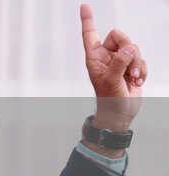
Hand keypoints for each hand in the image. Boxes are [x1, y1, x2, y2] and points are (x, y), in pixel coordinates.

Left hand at [80, 4, 146, 134]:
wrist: (120, 113)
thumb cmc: (109, 100)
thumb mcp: (111, 81)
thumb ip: (119, 63)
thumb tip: (129, 49)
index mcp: (94, 58)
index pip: (90, 35)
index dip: (88, 20)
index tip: (84, 6)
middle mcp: (106, 57)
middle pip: (120, 36)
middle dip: (128, 48)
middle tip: (128, 65)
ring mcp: (120, 61)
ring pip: (134, 48)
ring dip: (137, 64)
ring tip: (133, 78)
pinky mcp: (132, 67)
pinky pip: (142, 60)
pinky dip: (142, 71)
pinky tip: (137, 82)